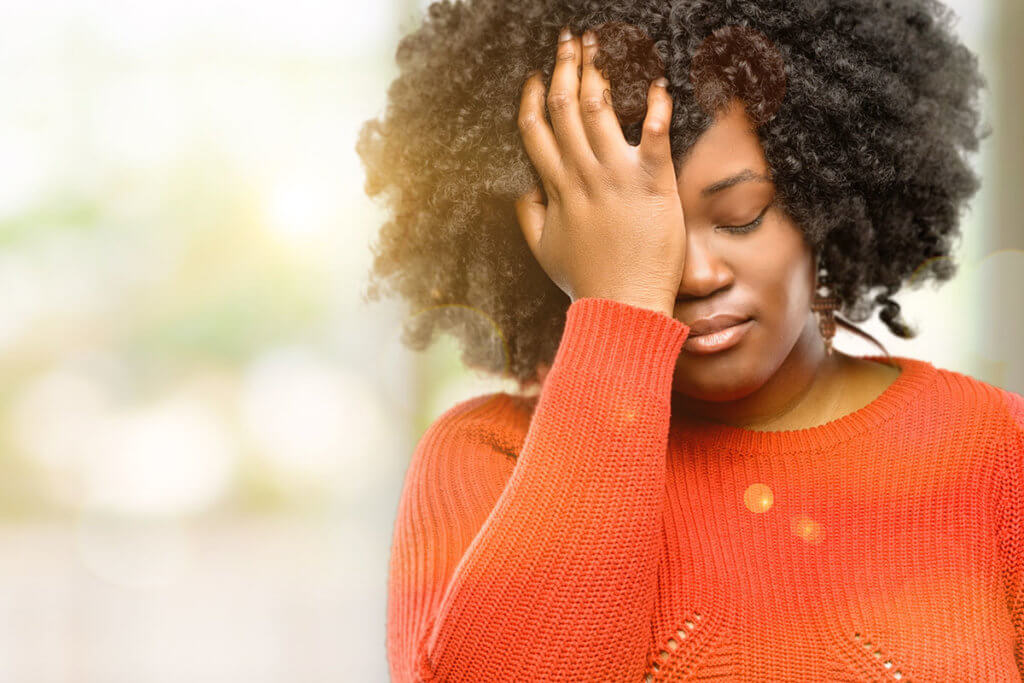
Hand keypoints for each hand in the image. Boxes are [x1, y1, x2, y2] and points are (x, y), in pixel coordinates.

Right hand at [514, 26, 686, 316]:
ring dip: (597, 70)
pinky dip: (656, 106)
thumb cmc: (586, 282)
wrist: (622, 307)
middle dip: (563, 66)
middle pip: (564, 107)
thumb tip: (523, 190)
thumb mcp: (544, 250)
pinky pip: (654, 134)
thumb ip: (529, 216)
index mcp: (556, 187)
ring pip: (599, 109)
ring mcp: (617, 176)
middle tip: (568, 39)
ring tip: (598, 42)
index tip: (534, 75)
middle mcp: (583, 174)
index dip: (532, 97)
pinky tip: (657, 83)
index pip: (535, 129)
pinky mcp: (653, 183)